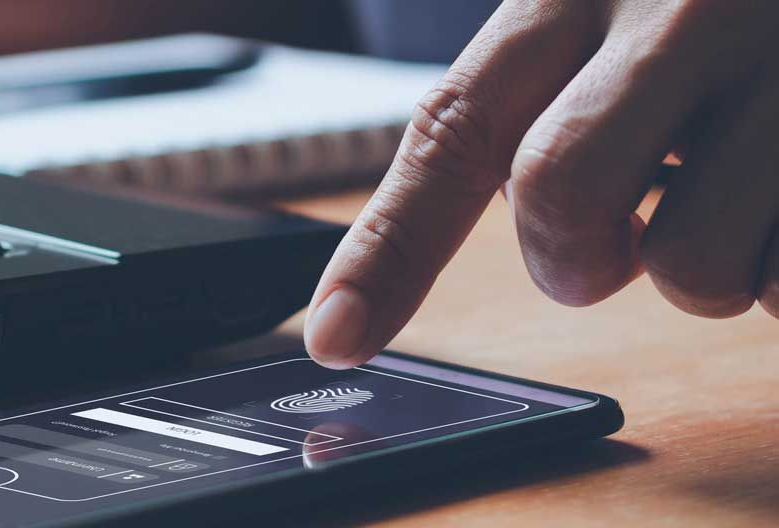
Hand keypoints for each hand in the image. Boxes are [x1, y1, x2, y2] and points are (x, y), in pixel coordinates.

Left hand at [304, 0, 778, 368]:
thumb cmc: (716, 4)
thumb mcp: (612, 8)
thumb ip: (544, 100)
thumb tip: (514, 239)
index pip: (455, 129)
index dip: (387, 250)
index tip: (338, 335)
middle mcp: (682, 4)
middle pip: (561, 198)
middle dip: (573, 258)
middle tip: (607, 243)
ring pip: (698, 267)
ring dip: (710, 269)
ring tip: (745, 188)